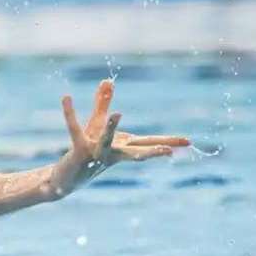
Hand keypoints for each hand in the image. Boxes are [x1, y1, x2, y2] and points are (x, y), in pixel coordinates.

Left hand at [48, 79, 189, 196]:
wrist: (67, 176)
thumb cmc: (86, 148)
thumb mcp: (97, 124)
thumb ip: (103, 103)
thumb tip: (108, 80)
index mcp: (123, 147)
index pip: (149, 143)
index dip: (168, 141)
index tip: (188, 142)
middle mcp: (114, 153)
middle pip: (136, 150)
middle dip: (152, 149)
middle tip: (169, 150)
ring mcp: (97, 153)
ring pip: (105, 140)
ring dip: (111, 128)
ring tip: (118, 113)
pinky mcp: (78, 150)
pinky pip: (74, 129)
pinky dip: (69, 113)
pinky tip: (66, 98)